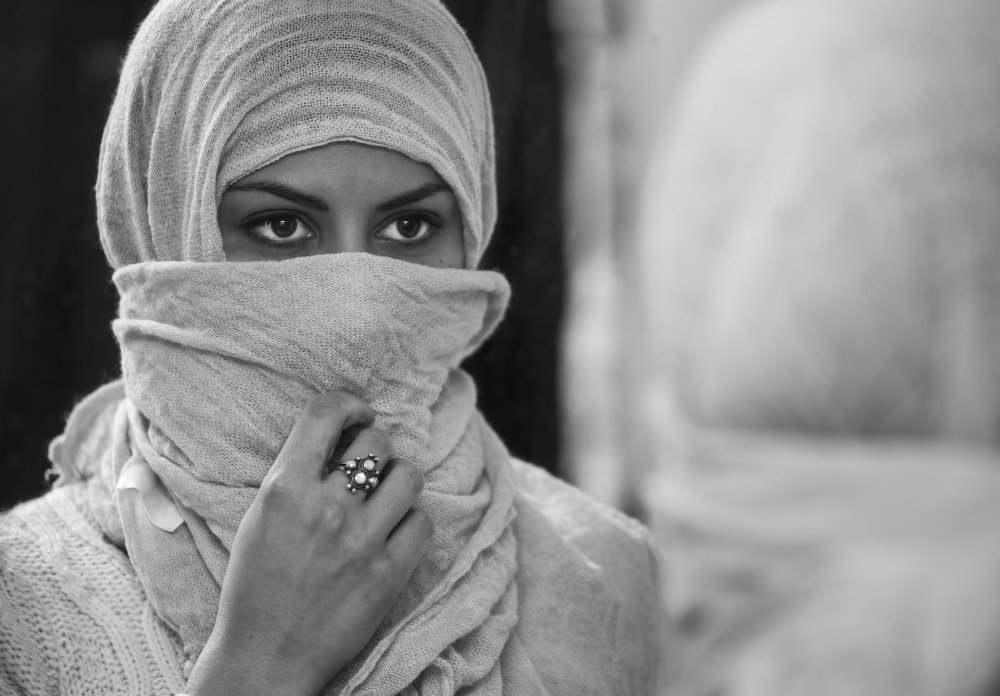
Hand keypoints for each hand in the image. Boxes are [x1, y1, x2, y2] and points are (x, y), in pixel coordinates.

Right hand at [186, 392, 433, 695]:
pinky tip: (394, 533)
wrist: (266, 657)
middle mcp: (326, 507)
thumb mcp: (260, 517)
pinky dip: (410, 523)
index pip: (326, 412)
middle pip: (377, 441)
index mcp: (285, 489)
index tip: (359, 414)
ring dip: (399, 481)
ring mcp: (362, 540)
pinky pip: (422, 521)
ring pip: (409, 475)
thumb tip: (339, 438)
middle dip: (376, 448)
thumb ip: (296, 475)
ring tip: (386, 497)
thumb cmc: (256, 586)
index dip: (350, 404)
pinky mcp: (389, 572)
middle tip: (368, 467)